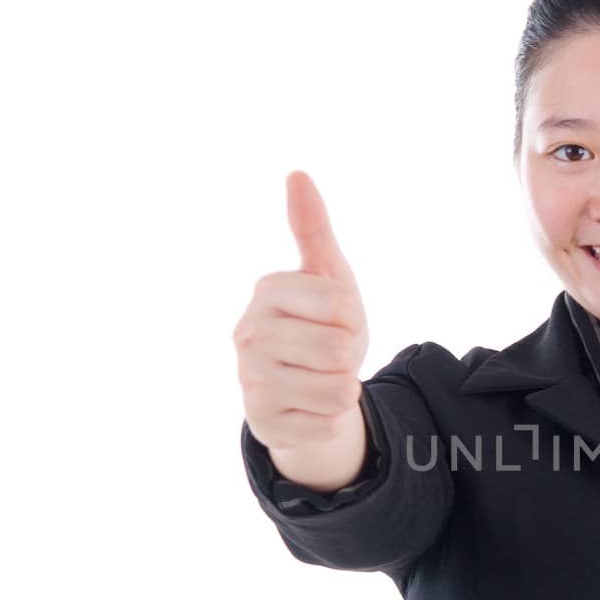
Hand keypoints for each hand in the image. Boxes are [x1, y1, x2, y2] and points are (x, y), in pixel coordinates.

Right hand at [232, 170, 369, 453]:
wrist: (303, 392)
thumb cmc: (320, 326)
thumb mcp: (327, 277)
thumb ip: (313, 229)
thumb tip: (297, 174)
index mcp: (267, 291)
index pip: (340, 304)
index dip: (352, 317)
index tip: (334, 319)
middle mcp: (247, 334)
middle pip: (339, 351)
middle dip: (348, 356)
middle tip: (328, 355)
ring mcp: (249, 381)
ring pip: (337, 390)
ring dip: (344, 389)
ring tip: (322, 381)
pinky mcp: (262, 422)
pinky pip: (328, 425)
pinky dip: (332, 420)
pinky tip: (312, 409)